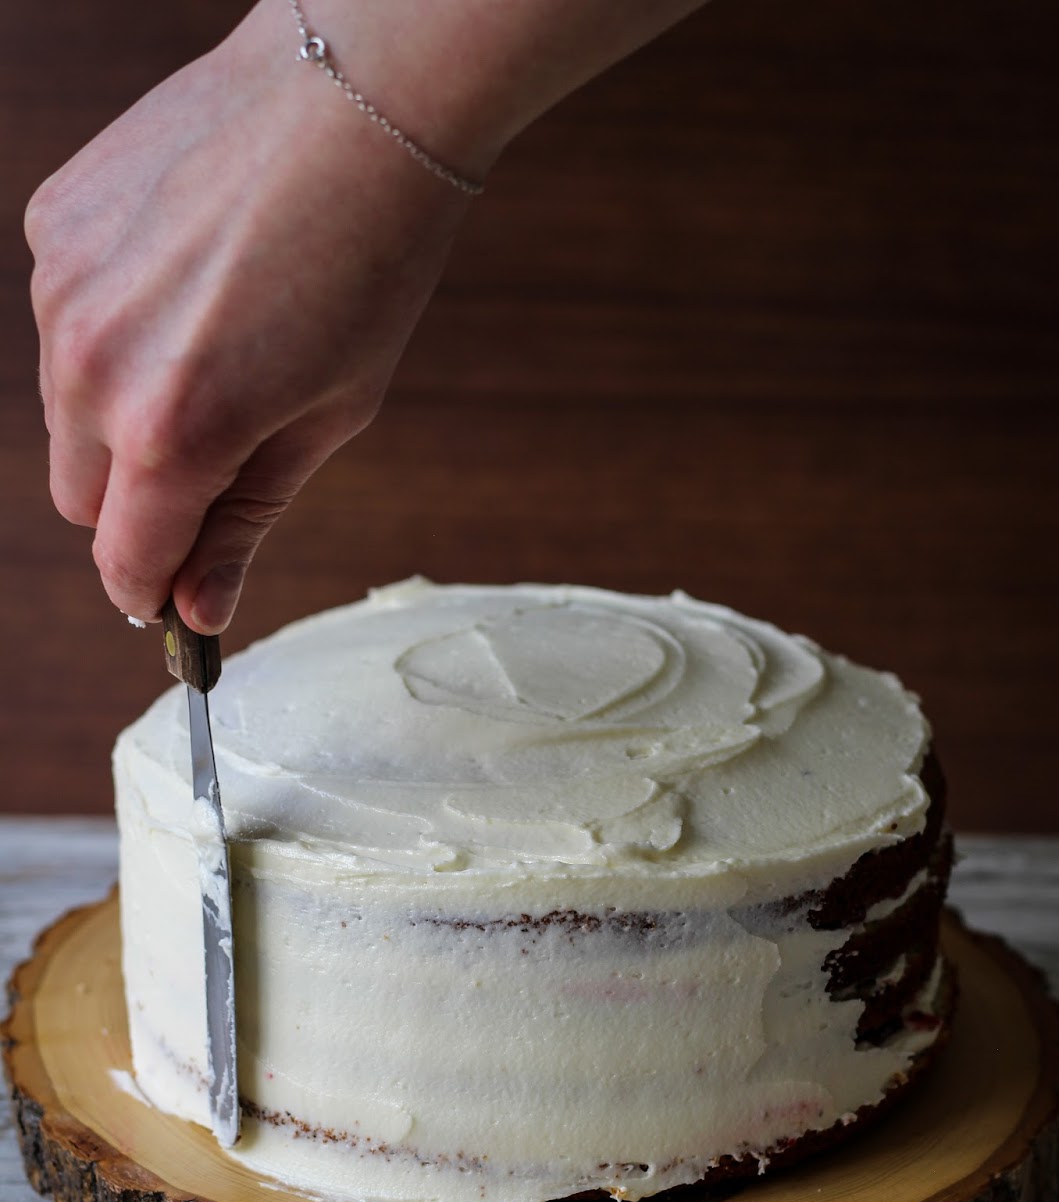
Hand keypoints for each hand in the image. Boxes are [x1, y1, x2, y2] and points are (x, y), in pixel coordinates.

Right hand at [24, 3, 472, 631]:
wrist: (355, 98)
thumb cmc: (369, 263)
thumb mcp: (330, 419)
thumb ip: (246, 521)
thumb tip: (198, 608)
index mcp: (173, 431)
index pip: (126, 563)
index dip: (155, 589)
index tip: (179, 595)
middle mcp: (94, 365)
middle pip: (81, 499)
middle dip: (141, 504)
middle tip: (221, 458)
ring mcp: (61, 289)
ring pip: (66, 412)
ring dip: (122, 415)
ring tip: (216, 349)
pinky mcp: (51, 225)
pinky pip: (64, 322)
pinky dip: (112, 328)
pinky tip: (186, 283)